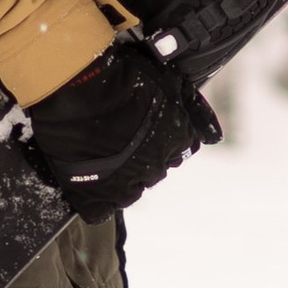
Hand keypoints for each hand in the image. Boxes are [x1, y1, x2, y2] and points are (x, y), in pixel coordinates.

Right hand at [24, 33, 219, 213]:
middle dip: (140, 157)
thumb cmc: (121, 77)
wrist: (81, 91)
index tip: (143, 128)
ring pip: (129, 192)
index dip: (160, 137)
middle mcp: (157, 167)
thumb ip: (185, 99)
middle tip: (116, 138)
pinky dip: (94, 200)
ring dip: (119, 178)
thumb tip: (206, 120)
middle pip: (153, 169)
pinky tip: (86, 182)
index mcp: (178, 139)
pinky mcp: (95, 198)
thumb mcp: (167, 77)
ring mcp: (126, 186)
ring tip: (100, 156)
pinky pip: (99, 210)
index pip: (179, 147)